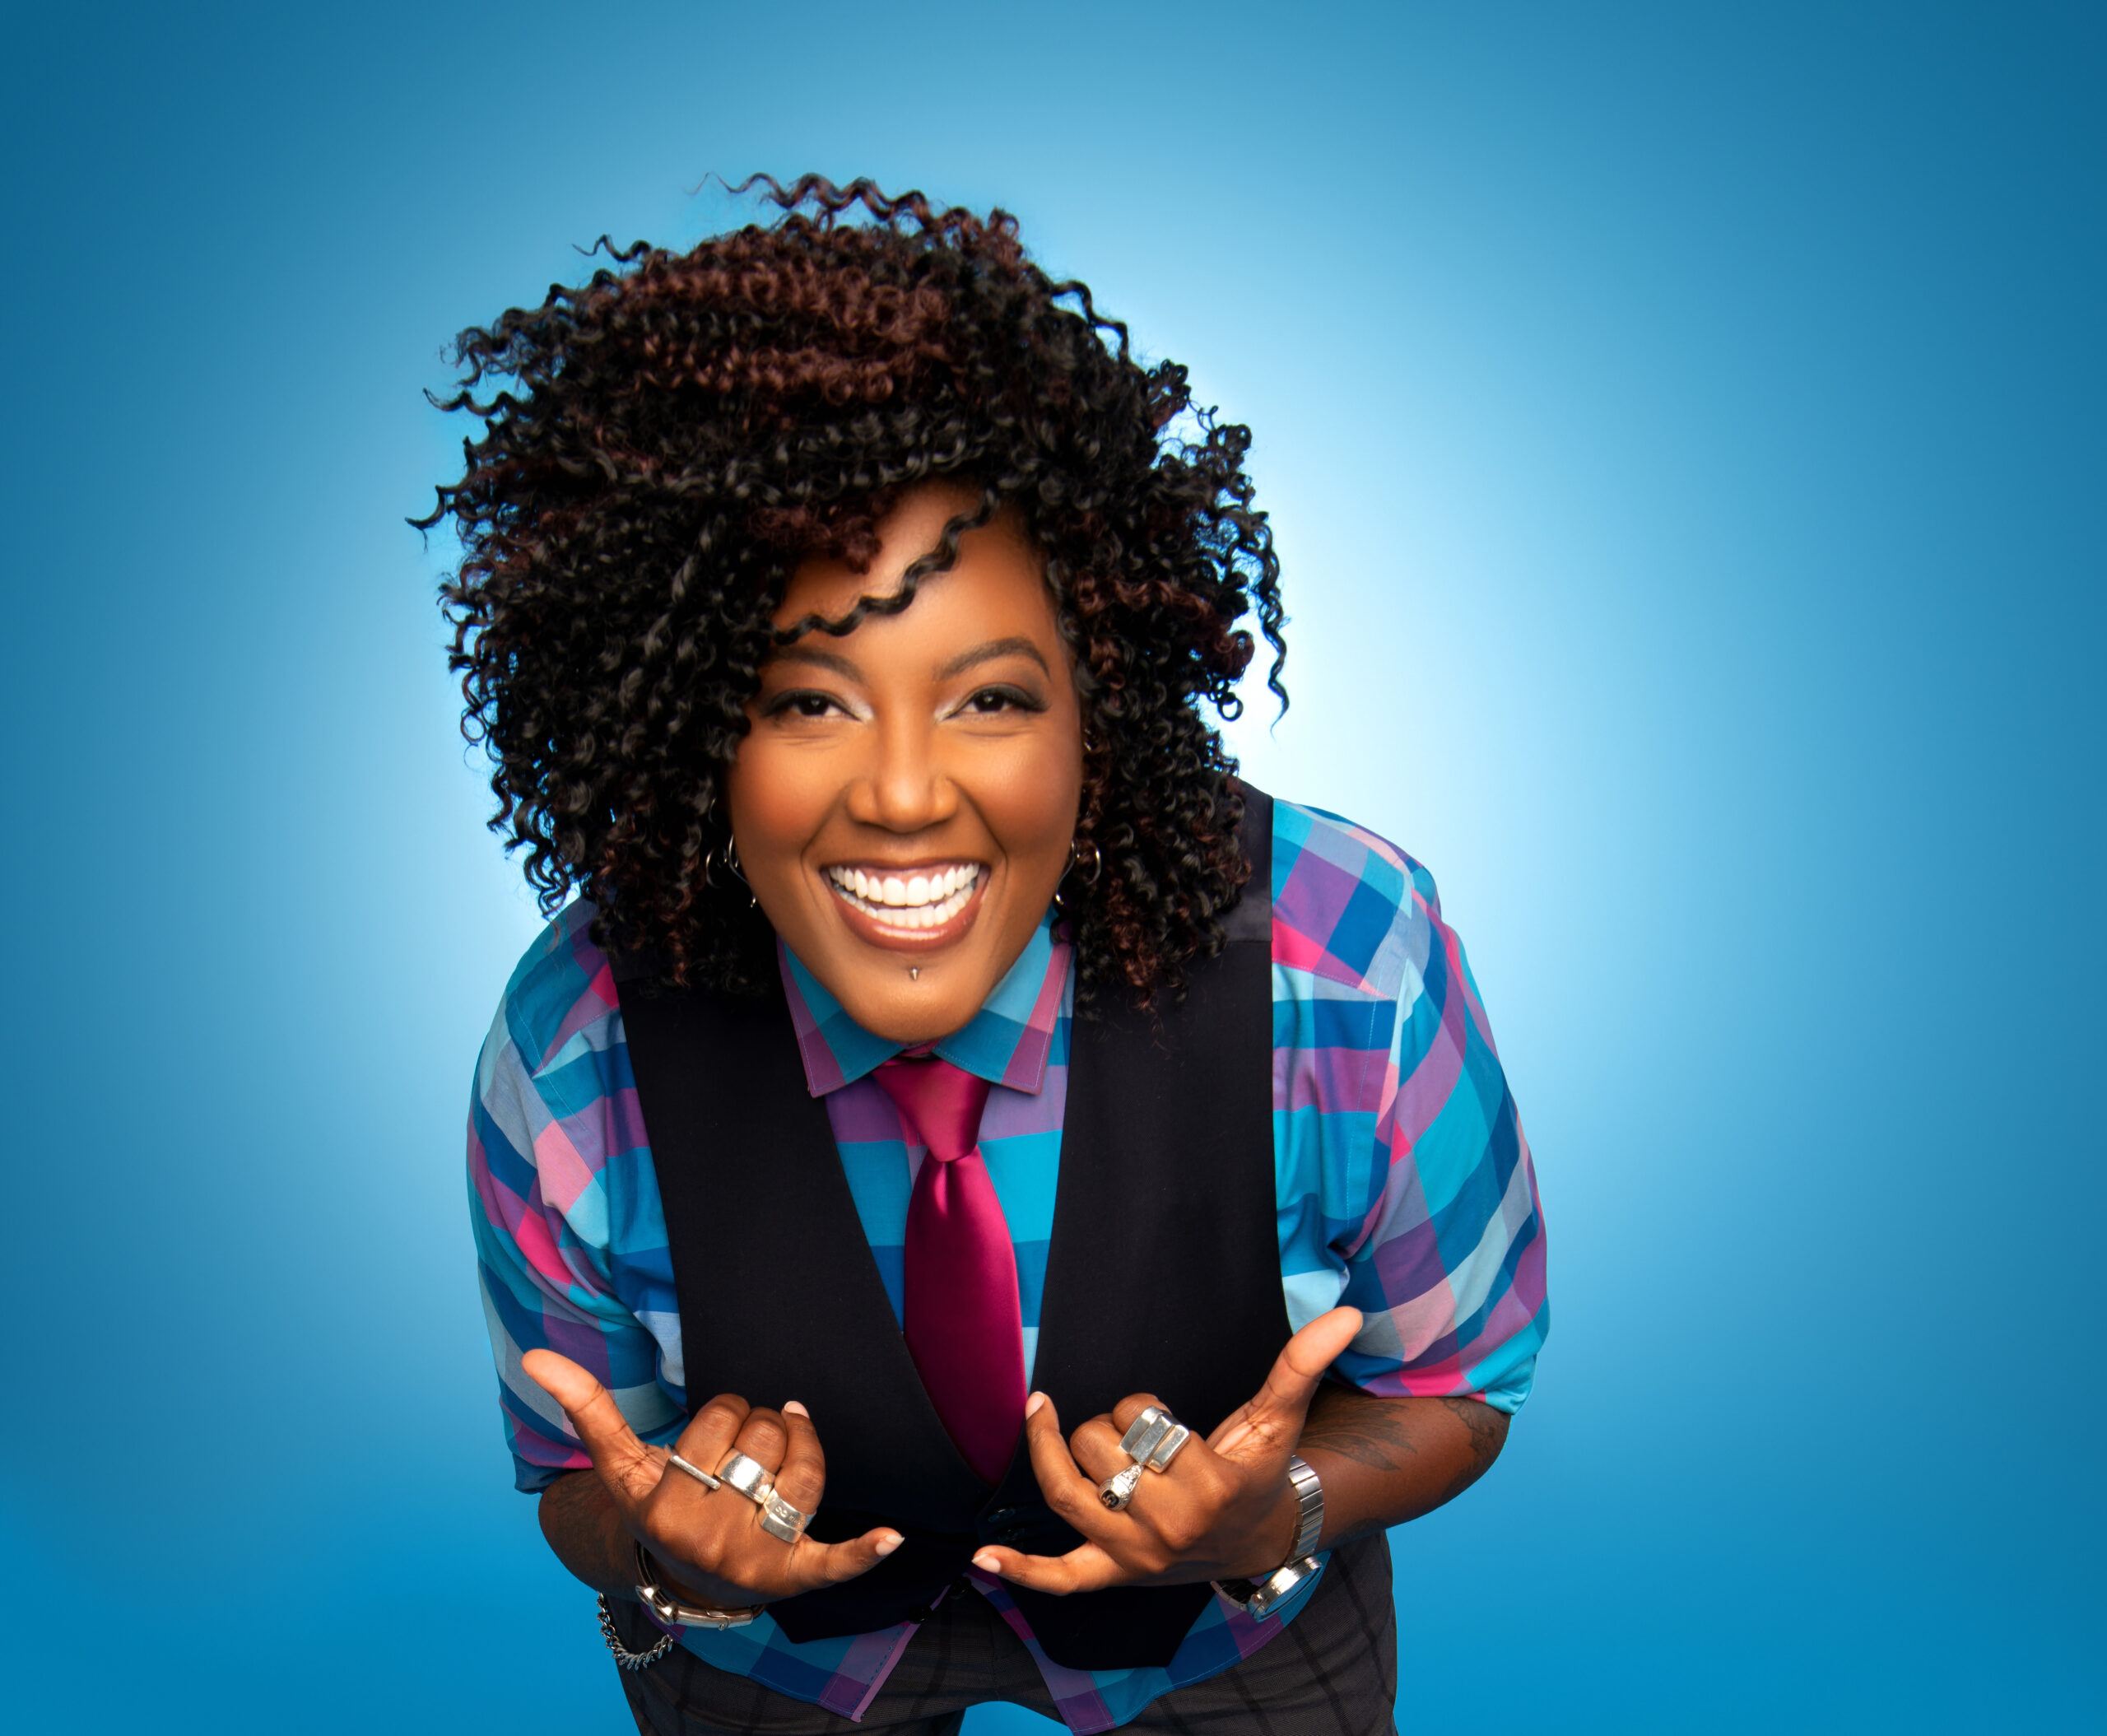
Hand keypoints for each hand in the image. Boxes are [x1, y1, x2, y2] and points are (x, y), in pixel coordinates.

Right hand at [522, 1349, 901, 1607]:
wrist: (685, 1579)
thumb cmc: (656, 1504)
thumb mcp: (620, 1464)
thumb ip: (586, 1408)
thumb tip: (535, 1354)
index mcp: (665, 1508)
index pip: (722, 1418)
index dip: (726, 1411)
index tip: (714, 1431)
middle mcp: (710, 1539)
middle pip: (766, 1436)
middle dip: (761, 1427)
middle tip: (744, 1451)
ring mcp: (756, 1560)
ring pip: (804, 1469)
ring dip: (802, 1446)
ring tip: (783, 1452)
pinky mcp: (799, 1576)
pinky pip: (835, 1560)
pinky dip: (865, 1550)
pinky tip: (891, 1535)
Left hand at [968, 1307, 1362, 1594]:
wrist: (1259, 1539)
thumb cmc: (1259, 1468)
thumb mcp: (1278, 1417)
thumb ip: (1302, 1363)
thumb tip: (1347, 1315)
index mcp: (1207, 1485)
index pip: (1142, 1420)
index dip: (1141, 1403)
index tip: (1159, 1411)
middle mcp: (1168, 1527)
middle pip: (1099, 1451)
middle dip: (1105, 1425)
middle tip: (1127, 1428)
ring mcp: (1136, 1557)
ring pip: (1068, 1494)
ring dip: (1051, 1451)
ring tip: (1042, 1412)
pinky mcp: (1114, 1576)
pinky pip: (1061, 1580)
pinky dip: (1020, 1574)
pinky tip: (981, 1562)